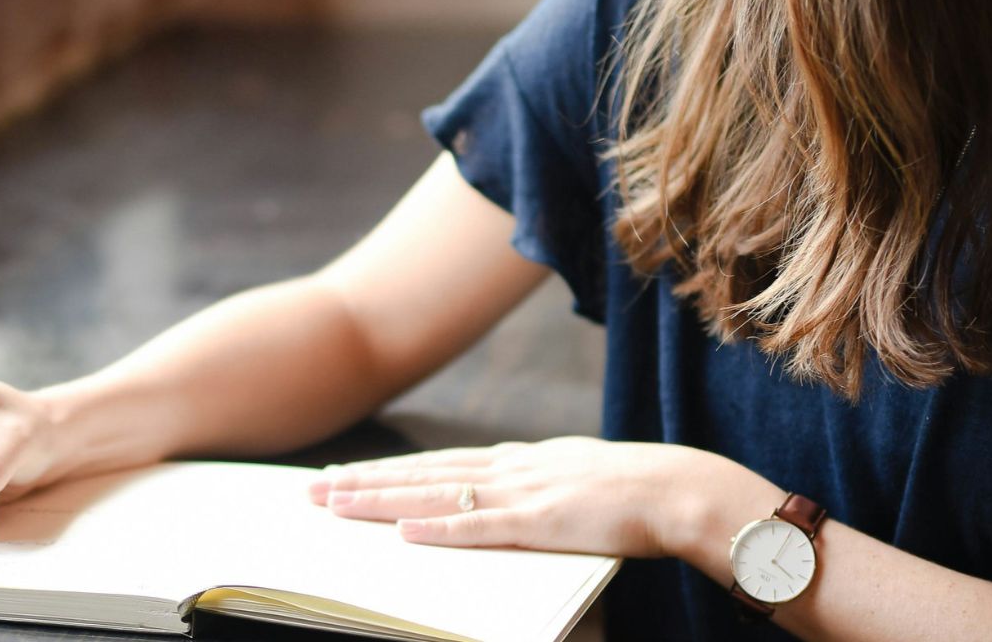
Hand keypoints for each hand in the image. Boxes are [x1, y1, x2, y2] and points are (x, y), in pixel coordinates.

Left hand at [306, 436, 722, 557]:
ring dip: (382, 500)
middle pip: (421, 473)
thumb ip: (535, 487)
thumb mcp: (573, 478)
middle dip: (364, 481)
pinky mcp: (539, 522)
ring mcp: (522, 492)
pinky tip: (402, 530)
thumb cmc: (634, 492)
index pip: (437, 463)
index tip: (344, 475)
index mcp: (518, 460)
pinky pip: (479, 527)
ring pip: (435, 494)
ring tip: (335, 504)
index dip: (388, 470)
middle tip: (312, 490)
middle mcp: (510, 468)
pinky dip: (438, 528)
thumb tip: (505, 497)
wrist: (679, 489)